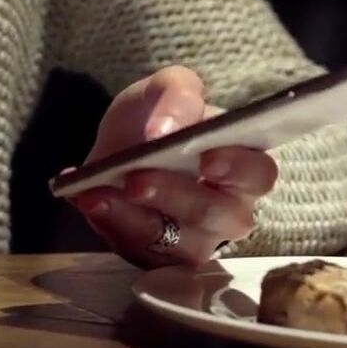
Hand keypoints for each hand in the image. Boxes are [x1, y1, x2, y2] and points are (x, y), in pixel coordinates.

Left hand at [67, 66, 276, 267]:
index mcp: (243, 166)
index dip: (238, 169)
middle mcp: (228, 210)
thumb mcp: (168, 88)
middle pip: (217, 214)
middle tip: (137, 178)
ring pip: (180, 243)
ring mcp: (196, 239)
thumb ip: (178, 95)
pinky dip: (111, 225)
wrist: (119, 147)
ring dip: (136, 219)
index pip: (257, 174)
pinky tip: (89, 200)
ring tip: (99, 194)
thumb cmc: (159, 118)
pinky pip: (141, 252)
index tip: (207, 158)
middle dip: (175, 195)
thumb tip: (166, 131)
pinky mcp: (161, 258)